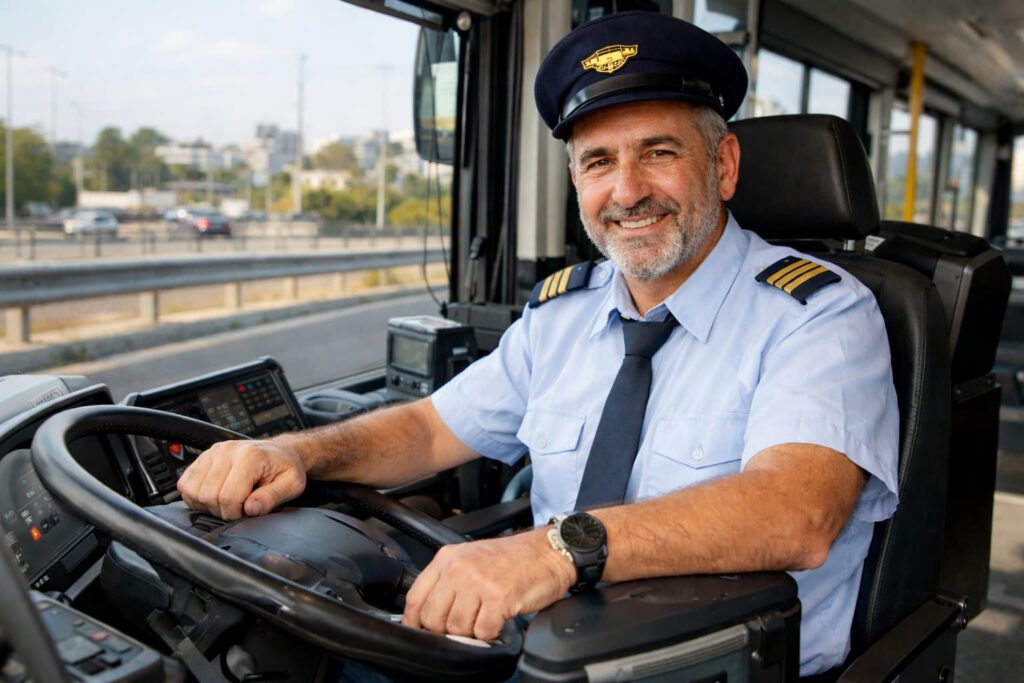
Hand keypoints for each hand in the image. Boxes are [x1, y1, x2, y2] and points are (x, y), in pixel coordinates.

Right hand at [176, 439, 306, 519]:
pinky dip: (195, 496)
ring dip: (207, 504)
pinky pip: (185, 484)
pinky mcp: (202, 457)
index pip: (228, 496)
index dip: (235, 513)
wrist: (281, 452)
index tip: (247, 512)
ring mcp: (212, 452)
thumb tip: (251, 509)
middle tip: (239, 506)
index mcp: (250, 456)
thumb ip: (272, 497)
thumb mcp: (292, 484)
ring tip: (227, 500)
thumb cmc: (285, 468)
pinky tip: (215, 495)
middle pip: (207, 495)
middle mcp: (227, 451)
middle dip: (222, 510)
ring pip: (192, 490)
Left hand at [402, 528, 575, 640]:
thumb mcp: (470, 558)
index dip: (414, 622)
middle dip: (445, 630)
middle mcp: (459, 568)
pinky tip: (498, 619)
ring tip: (484, 618)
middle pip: (432, 618)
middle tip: (462, 627)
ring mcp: (478, 582)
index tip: (420, 631)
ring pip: (457, 628)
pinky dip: (491, 632)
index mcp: (448, 558)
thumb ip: (447, 581)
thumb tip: (428, 613)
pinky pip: (483, 631)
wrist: (548, 551)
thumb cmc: (512, 558)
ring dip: (471, 632)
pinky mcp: (499, 597)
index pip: (415, 597)